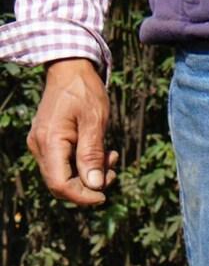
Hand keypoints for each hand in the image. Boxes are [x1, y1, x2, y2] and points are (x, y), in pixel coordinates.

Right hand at [28, 59, 117, 206]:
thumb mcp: (94, 121)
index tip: (105, 194)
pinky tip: (102, 154)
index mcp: (49, 141)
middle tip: (112, 171)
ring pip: (65, 178)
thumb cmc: (83, 90)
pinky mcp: (48, 144)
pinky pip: (65, 166)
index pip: (61, 185)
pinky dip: (85, 167)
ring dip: (91, 176)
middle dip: (89, 187)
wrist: (69, 69)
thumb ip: (92, 154)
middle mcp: (39, 146)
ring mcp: (41, 145)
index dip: (83, 197)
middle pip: (61, 186)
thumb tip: (94, 186)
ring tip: (111, 158)